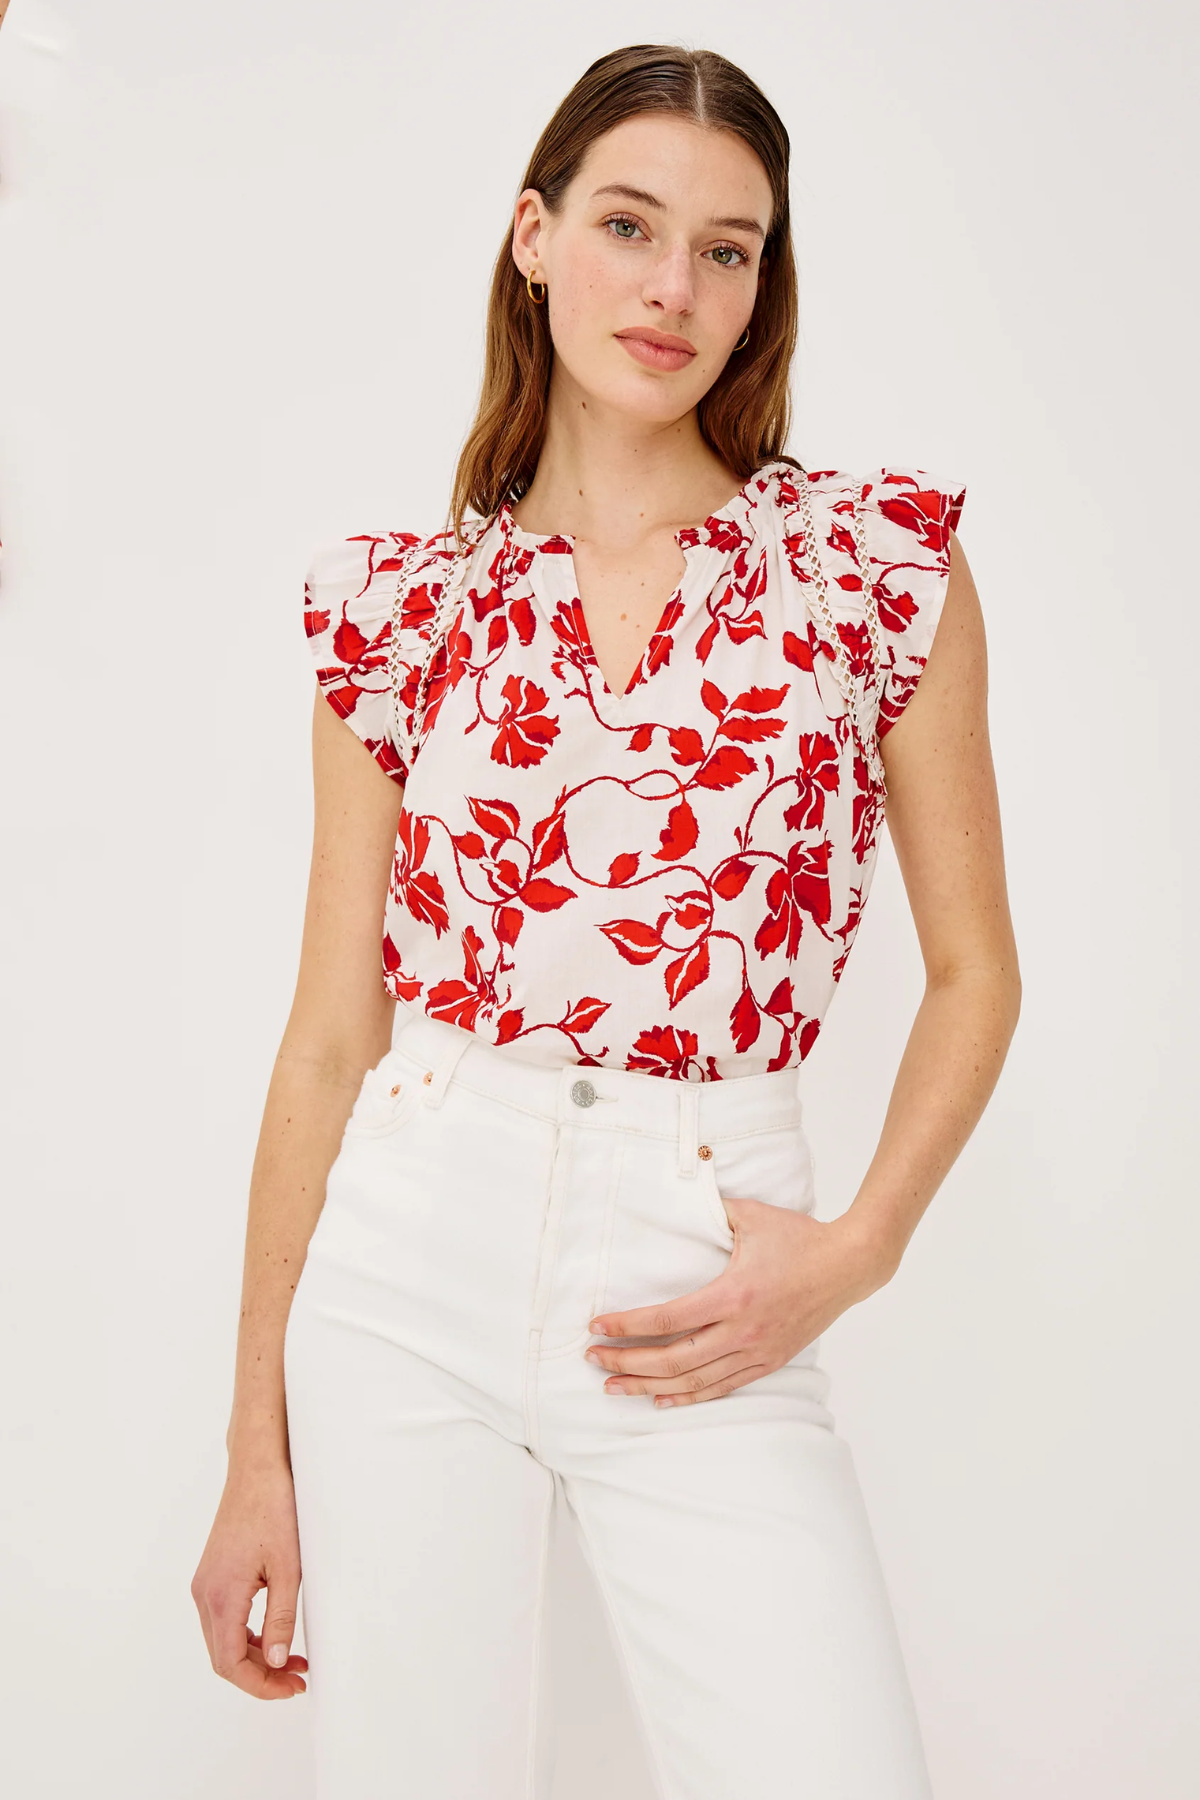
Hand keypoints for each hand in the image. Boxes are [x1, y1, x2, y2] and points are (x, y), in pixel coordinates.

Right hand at [191, 1460, 308, 1698]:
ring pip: (223, 1640)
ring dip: (255, 1656)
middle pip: (223, 1657)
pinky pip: (224, 1619)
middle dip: (260, 1674)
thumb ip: (281, 1618)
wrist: (257, 1467)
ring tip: (294, 1660)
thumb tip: (278, 1662)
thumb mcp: (288, 1568)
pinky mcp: (214, 1574)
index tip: (292, 1688)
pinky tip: (275, 1635)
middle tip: (298, 1678)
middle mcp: (205, 1594)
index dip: (260, 1685)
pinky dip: (247, 1635)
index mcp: (220, 1596)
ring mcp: (206, 1584)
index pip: (230, 1664)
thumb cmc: (275, 1508)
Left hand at [585, 1198, 895, 1405]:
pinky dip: (690, 1396)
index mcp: (734, 1295)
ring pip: (694, 1381)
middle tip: (593, 1359)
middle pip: (673, 1359)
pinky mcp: (769, 1361)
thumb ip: (711, 1208)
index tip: (596, 1327)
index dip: (627, 1326)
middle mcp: (743, 1330)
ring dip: (650, 1386)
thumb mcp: (751, 1215)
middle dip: (627, 1362)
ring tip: (615, 1387)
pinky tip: (662, 1398)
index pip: (668, 1320)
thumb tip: (676, 1190)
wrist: (849, 1266)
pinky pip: (723, 1387)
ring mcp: (757, 1351)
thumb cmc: (800, 1237)